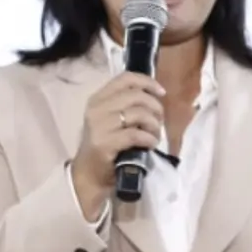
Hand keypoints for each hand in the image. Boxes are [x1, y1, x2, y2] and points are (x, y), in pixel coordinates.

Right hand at [70, 72, 164, 215]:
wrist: (90, 173)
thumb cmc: (107, 144)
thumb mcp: (113, 118)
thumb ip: (128, 105)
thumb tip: (157, 95)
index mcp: (98, 98)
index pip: (125, 78)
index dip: (147, 82)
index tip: (162, 93)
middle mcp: (96, 109)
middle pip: (136, 96)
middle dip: (155, 108)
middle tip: (159, 122)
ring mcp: (98, 126)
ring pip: (139, 114)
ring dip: (154, 125)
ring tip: (155, 135)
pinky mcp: (104, 143)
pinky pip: (136, 134)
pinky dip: (149, 139)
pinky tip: (150, 145)